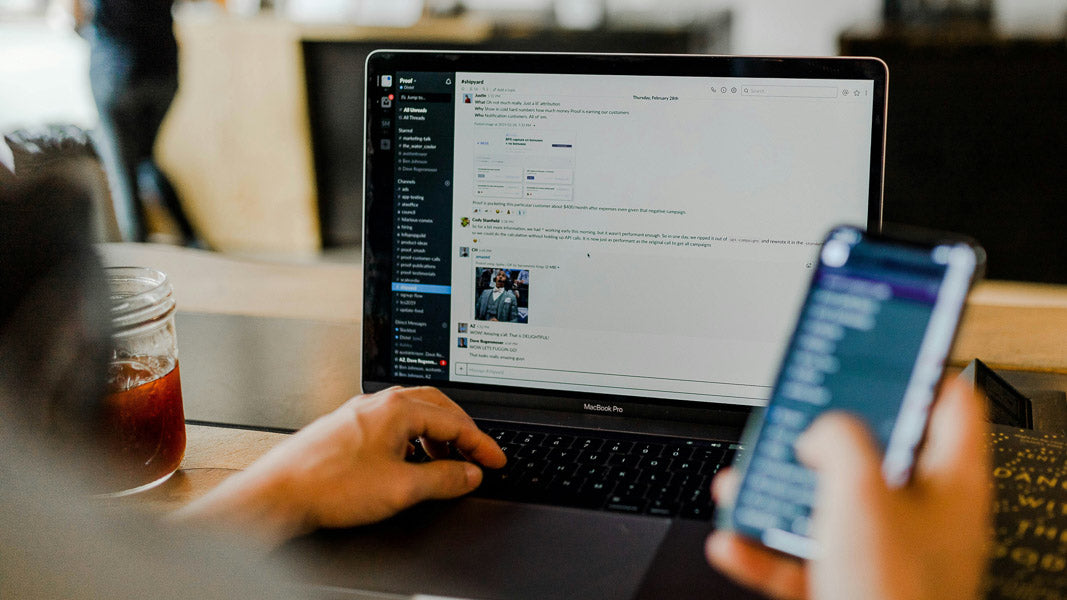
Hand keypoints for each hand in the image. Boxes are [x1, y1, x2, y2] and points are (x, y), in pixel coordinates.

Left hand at [173, 386, 505, 548]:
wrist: (279, 493)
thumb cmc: (329, 485)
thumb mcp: (401, 487)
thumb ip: (444, 479)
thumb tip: (470, 473)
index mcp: (397, 408)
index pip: (454, 420)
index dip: (480, 444)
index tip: (496, 460)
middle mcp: (378, 403)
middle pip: (436, 408)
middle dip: (462, 432)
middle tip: (478, 455)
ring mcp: (361, 413)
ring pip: (413, 416)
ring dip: (437, 437)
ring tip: (448, 464)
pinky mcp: (347, 428)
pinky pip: (392, 426)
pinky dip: (413, 441)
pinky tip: (410, 463)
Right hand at [706, 381, 990, 599]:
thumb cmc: (895, 595)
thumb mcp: (860, 493)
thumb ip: (839, 440)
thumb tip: (821, 429)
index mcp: (948, 481)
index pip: (946, 400)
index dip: (914, 365)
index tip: (879, 346)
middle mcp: (922, 515)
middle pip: (870, 452)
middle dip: (817, 436)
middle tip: (792, 416)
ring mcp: (885, 552)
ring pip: (825, 505)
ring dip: (776, 493)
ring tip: (744, 481)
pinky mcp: (849, 584)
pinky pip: (799, 555)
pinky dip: (762, 547)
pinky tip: (733, 541)